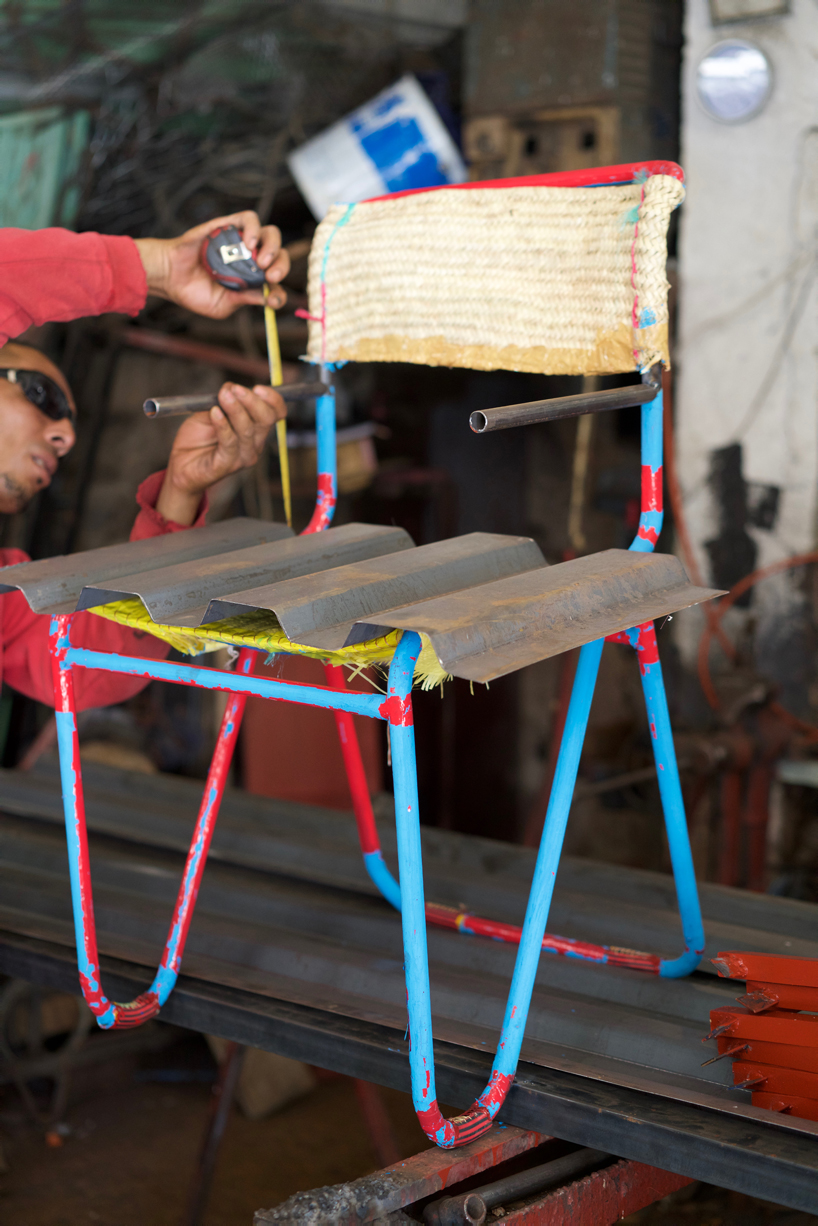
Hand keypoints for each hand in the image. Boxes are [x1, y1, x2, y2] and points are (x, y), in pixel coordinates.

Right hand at [134, 211, 290, 317]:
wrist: (168, 277)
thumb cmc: (194, 292)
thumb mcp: (224, 305)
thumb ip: (246, 299)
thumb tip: (270, 297)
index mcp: (251, 279)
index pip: (276, 282)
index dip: (280, 291)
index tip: (274, 300)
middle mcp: (250, 258)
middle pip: (279, 255)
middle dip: (281, 266)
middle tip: (270, 277)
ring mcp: (240, 241)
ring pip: (270, 234)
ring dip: (272, 247)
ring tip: (260, 262)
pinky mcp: (227, 225)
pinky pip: (249, 218)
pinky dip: (254, 229)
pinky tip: (249, 244)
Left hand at [156, 383, 284, 524]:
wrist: (181, 463)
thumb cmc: (198, 438)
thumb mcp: (210, 412)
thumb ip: (223, 401)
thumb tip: (231, 388)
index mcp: (256, 428)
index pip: (276, 413)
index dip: (273, 399)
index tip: (258, 388)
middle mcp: (255, 443)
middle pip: (266, 420)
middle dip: (252, 401)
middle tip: (235, 389)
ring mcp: (243, 456)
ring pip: (247, 430)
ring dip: (236, 409)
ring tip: (223, 396)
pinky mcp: (227, 465)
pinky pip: (229, 442)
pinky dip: (222, 425)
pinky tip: (214, 413)